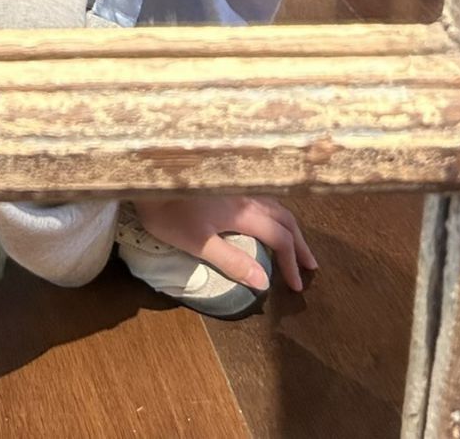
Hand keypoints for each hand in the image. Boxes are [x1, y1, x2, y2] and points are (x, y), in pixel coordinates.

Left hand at [128, 192, 318, 293]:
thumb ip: (232, 261)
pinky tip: (267, 215)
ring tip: (295, 242)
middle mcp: (246, 195)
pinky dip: (275, 212)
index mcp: (243, 212)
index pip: (279, 238)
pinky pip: (262, 195)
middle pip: (284, 218)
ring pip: (274, 204)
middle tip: (311, 265)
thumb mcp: (197, 243)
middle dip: (299, 243)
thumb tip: (264, 282)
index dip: (291, 262)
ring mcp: (236, 184)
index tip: (297, 285)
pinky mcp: (225, 179)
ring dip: (289, 225)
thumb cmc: (168, 212)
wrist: (148, 173)